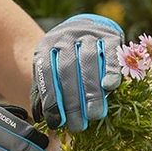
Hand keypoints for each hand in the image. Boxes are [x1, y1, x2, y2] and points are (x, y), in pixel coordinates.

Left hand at [32, 14, 123, 131]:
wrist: (84, 26)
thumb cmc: (65, 57)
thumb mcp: (50, 67)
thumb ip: (45, 90)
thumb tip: (40, 118)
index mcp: (46, 46)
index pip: (46, 72)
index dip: (51, 99)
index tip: (56, 122)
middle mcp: (65, 37)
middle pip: (67, 69)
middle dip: (73, 101)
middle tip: (78, 124)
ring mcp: (87, 34)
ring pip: (89, 61)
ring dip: (92, 91)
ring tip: (94, 114)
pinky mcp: (109, 35)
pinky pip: (110, 53)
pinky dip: (110, 70)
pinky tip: (110, 87)